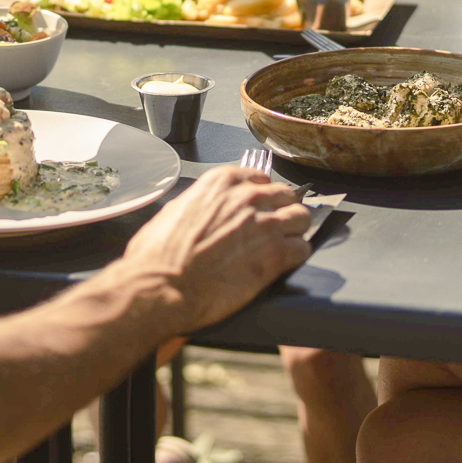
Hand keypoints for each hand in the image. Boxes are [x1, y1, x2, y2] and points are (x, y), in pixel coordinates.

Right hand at [121, 165, 310, 331]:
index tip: (260, 207)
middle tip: (274, 228)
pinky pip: (302, 249)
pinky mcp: (275, 255)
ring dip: (294, 231)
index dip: (262, 195)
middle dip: (282, 211)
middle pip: (285, 195)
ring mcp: (265, 224)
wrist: (162, 284)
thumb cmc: (159, 254)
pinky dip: (296, 256)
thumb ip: (201, 204)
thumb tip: (207, 211)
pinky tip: (283, 265)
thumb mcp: (175, 211)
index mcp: (221, 182)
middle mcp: (248, 197)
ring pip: (301, 218)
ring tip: (284, 246)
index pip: (260, 178)